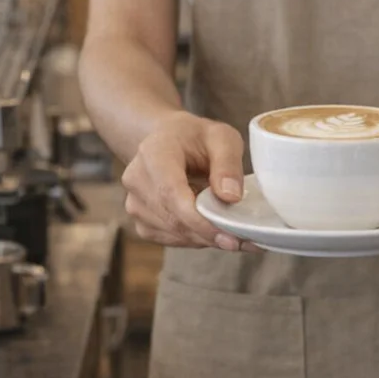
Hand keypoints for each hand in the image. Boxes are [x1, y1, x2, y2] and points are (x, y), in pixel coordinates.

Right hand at [122, 113, 245, 250]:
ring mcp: (135, 203)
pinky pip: (171, 239)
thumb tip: (230, 197)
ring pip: (174, 233)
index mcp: (153, 153)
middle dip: (210, 234)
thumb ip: (228, 163)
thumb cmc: (194, 138)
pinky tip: (212, 229)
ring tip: (234, 234)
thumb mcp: (221, 137)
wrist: (165, 140)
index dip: (199, 219)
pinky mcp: (141, 221)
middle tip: (244, 241)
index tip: (229, 235)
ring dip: (206, 239)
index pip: (171, 194)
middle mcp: (137, 179)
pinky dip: (195, 239)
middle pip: (173, 219)